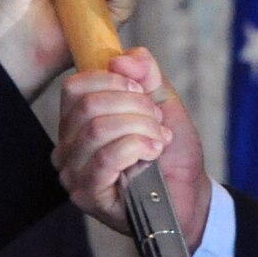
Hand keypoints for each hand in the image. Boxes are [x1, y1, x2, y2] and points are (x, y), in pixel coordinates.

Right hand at [56, 47, 211, 244]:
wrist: (189, 196)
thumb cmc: (172, 154)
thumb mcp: (163, 102)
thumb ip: (145, 74)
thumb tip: (122, 60)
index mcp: (77, 122)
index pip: (74, 87)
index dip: (113, 81)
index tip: (144, 93)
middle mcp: (67, 147)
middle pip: (88, 105)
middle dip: (135, 106)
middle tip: (157, 122)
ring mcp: (73, 173)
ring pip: (97, 128)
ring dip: (140, 128)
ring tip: (159, 140)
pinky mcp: (87, 195)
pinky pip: (105, 158)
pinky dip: (136, 147)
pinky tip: (152, 153)